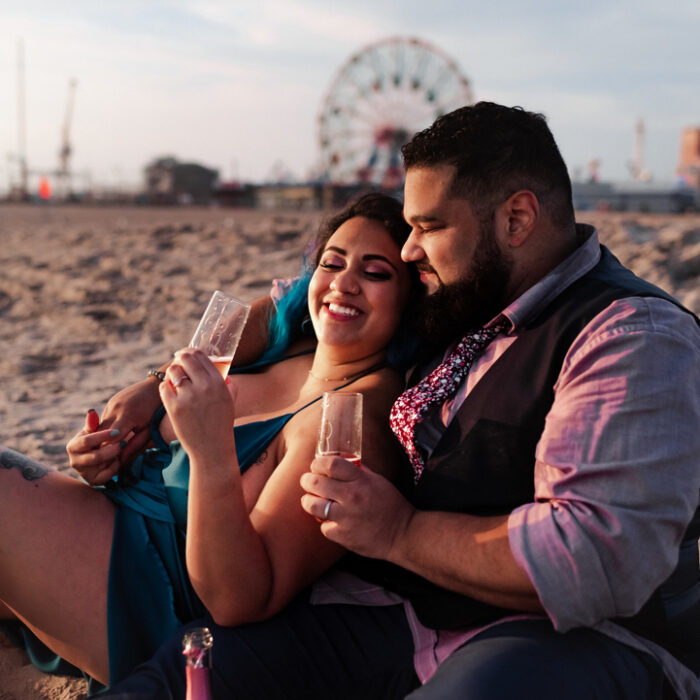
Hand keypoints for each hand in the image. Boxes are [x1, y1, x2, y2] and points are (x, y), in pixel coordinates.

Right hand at [67, 410, 124, 484]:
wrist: (101, 453)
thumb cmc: (98, 437)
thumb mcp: (95, 430)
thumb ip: (93, 423)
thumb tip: (91, 412)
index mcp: (73, 446)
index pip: (86, 441)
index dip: (102, 436)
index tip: (116, 432)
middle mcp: (74, 461)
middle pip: (95, 456)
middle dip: (112, 449)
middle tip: (124, 442)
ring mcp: (83, 472)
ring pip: (101, 466)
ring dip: (114, 457)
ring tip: (122, 449)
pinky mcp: (92, 480)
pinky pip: (106, 477)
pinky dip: (115, 468)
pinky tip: (119, 459)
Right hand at [93, 376, 164, 469]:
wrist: (157, 385)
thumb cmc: (157, 410)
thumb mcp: (149, 429)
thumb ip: (134, 446)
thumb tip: (121, 462)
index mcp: (127, 415)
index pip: (111, 440)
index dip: (109, 454)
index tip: (111, 465)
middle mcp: (116, 408)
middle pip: (101, 434)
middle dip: (103, 448)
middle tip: (108, 461)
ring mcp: (112, 403)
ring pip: (101, 427)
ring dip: (103, 439)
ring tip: (111, 451)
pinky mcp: (111, 402)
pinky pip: (105, 419)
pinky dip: (107, 429)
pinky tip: (114, 436)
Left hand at [159, 349, 235, 461]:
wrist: (212, 449)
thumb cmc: (221, 425)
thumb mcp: (230, 401)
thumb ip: (229, 384)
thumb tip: (223, 372)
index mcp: (218, 383)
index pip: (200, 356)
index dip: (191, 351)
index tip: (186, 354)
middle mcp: (203, 386)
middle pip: (185, 359)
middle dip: (180, 357)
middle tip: (178, 360)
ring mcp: (187, 397)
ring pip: (173, 371)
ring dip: (172, 372)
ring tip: (174, 378)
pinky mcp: (174, 407)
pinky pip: (163, 387)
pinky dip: (165, 386)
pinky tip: (170, 391)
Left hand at [299, 456, 414, 560]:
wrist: (403, 534)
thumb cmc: (391, 505)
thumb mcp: (378, 481)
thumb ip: (359, 471)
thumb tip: (341, 460)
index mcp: (361, 480)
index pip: (331, 464)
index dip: (318, 463)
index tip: (315, 465)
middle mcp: (352, 497)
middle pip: (316, 482)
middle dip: (307, 480)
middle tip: (307, 481)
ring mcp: (346, 517)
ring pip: (313, 505)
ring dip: (308, 501)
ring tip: (311, 500)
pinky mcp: (343, 536)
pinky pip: (323, 527)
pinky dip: (326, 524)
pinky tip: (333, 522)